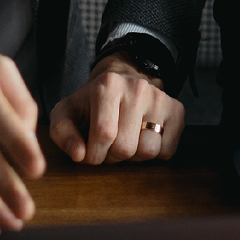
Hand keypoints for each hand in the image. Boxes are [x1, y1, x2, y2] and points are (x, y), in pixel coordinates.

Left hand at [47, 54, 184, 163]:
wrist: (123, 82)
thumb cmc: (91, 104)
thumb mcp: (67, 113)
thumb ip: (62, 133)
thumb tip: (79, 155)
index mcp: (108, 85)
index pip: (104, 134)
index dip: (94, 154)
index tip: (90, 151)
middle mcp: (138, 88)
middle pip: (126, 147)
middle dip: (112, 157)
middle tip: (108, 146)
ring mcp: (160, 98)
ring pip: (148, 151)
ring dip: (133, 157)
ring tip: (126, 141)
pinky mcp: (177, 111)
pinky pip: (167, 151)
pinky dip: (154, 154)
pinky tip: (143, 138)